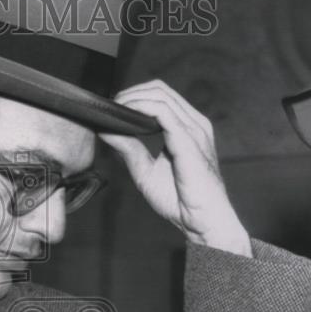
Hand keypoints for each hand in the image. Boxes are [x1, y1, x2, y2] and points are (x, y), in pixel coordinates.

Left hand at [100, 80, 251, 256]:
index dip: (135, 96)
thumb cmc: (181, 200)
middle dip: (130, 93)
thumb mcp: (146, 170)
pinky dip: (139, 109)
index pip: (162, 96)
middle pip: (160, 90)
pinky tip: (125, 117)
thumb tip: (108, 130)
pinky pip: (162, 112)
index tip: (114, 108)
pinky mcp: (188, 140)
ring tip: (115, 111)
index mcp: (188, 129)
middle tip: (110, 107)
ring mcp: (194, 129)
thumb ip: (129, 149)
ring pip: (160, 96)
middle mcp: (194, 124)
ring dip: (132, 99)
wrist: (202, 221)